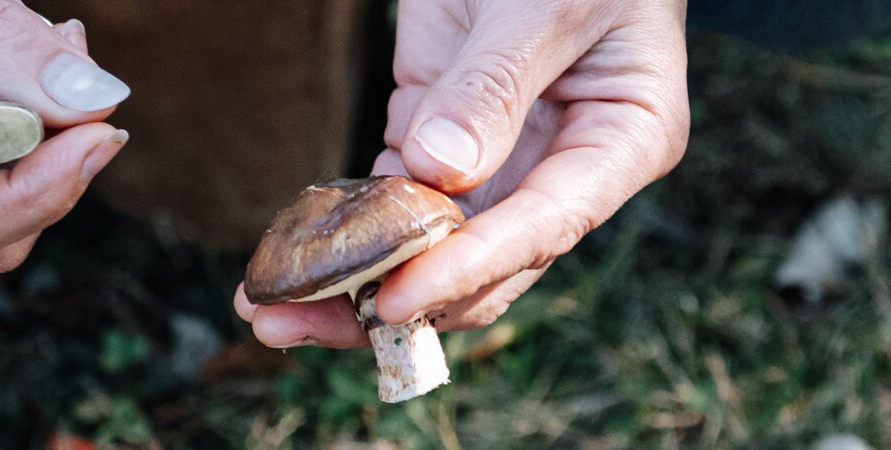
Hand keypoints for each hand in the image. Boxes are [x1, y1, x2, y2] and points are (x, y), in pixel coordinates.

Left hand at [236, 0, 688, 346]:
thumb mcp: (544, 5)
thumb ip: (496, 84)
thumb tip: (438, 171)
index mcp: (620, 142)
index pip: (543, 226)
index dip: (467, 270)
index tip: (394, 301)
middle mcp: (558, 168)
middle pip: (477, 265)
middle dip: (389, 303)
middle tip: (296, 324)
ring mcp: (493, 159)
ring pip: (423, 247)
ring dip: (347, 284)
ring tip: (269, 312)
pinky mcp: (434, 134)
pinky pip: (387, 198)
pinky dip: (339, 231)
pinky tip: (285, 260)